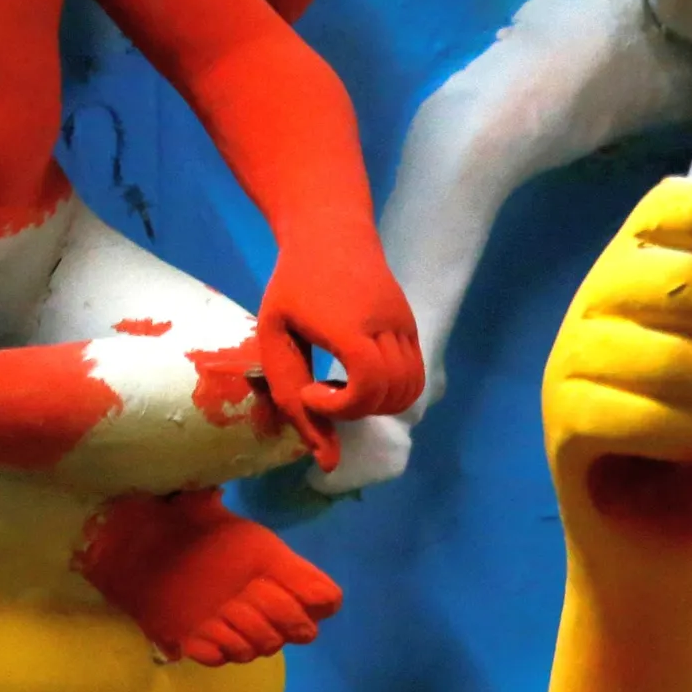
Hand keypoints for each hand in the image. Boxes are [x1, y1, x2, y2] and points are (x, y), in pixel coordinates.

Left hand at [255, 235, 425, 470]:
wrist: (331, 232)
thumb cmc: (293, 284)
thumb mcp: (276, 334)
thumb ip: (291, 393)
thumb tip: (323, 460)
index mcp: (347, 326)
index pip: (367, 385)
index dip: (341, 406)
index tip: (313, 393)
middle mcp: (385, 327)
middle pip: (393, 395)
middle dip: (357, 409)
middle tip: (327, 391)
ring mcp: (405, 327)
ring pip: (411, 391)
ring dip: (379, 405)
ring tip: (347, 387)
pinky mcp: (412, 327)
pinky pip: (415, 376)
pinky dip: (393, 391)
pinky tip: (364, 376)